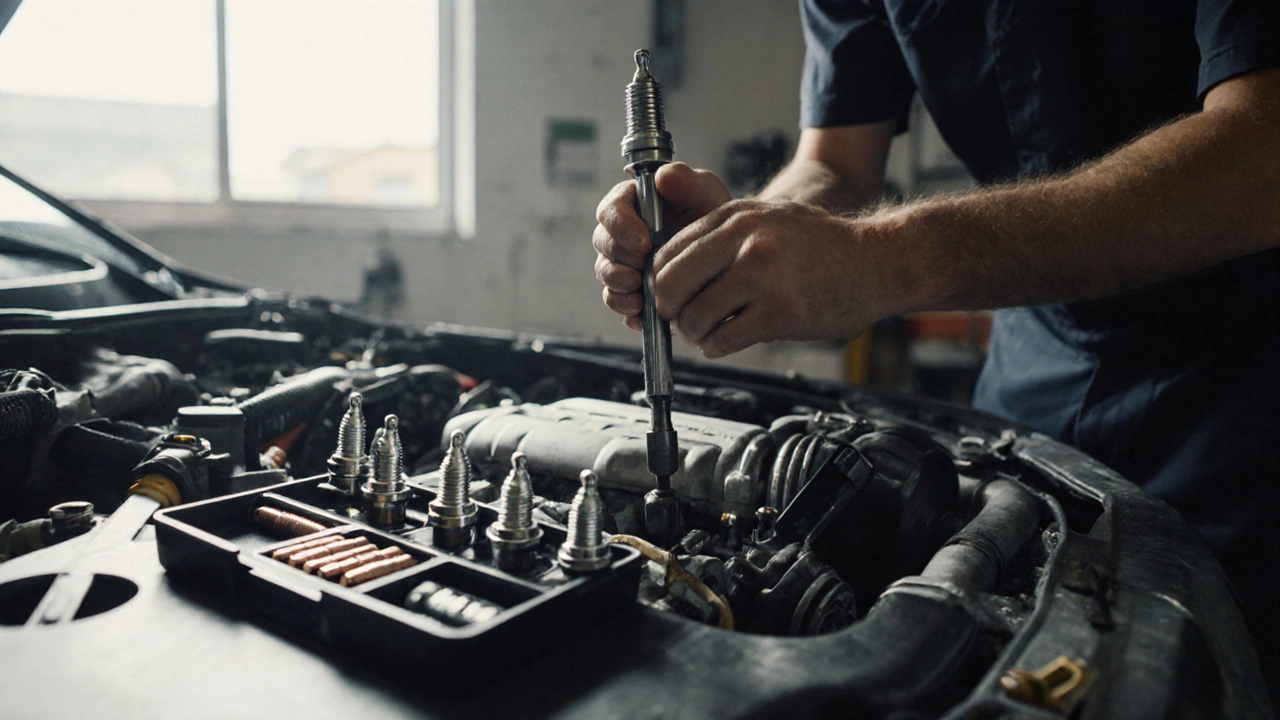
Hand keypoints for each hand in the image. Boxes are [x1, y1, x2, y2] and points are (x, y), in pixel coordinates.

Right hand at [593, 163, 731, 330]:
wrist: (727, 248)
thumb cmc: (710, 212)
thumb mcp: (702, 190)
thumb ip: (682, 179)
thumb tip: (662, 177)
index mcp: (630, 204)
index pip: (610, 211)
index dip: (620, 227)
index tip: (644, 242)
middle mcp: (620, 234)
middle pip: (603, 245)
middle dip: (620, 259)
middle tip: (643, 268)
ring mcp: (624, 264)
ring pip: (607, 276)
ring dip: (619, 287)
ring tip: (639, 295)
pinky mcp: (631, 290)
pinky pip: (619, 302)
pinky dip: (627, 310)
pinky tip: (643, 314)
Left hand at [651, 199, 884, 358]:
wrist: (876, 261)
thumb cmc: (822, 246)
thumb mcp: (766, 220)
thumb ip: (720, 239)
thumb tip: (672, 271)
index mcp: (734, 217)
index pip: (666, 254)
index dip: (659, 284)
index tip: (668, 298)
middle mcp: (744, 241)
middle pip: (671, 286)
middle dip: (670, 312)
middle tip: (682, 321)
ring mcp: (762, 277)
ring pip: (694, 317)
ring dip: (695, 334)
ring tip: (709, 333)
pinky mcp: (779, 312)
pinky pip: (724, 339)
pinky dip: (716, 347)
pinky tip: (725, 342)